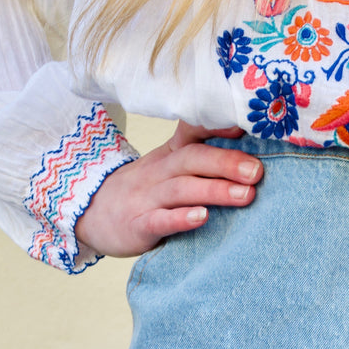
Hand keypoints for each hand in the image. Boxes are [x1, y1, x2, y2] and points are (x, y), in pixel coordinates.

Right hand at [75, 121, 263, 257]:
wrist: (91, 213)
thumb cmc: (145, 191)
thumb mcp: (169, 167)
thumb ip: (201, 158)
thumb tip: (250, 152)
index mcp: (170, 155)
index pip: (193, 131)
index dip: (217, 125)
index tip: (247, 123)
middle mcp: (160, 171)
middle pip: (193, 159)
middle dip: (226, 162)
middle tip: (257, 171)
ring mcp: (147, 197)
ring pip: (182, 189)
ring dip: (215, 190)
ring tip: (245, 195)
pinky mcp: (138, 225)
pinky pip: (160, 220)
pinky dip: (181, 218)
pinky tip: (202, 218)